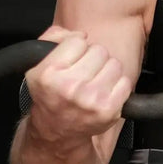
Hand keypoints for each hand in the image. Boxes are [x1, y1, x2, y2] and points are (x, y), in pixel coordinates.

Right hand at [23, 26, 132, 143]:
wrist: (57, 129)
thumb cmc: (50, 94)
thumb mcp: (37, 64)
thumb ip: (54, 38)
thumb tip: (81, 34)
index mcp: (50, 73)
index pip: (78, 41)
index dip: (77, 47)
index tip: (72, 59)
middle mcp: (70, 87)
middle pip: (99, 50)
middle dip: (94, 58)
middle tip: (85, 72)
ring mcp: (92, 99)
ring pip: (114, 64)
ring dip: (107, 70)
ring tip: (95, 81)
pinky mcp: (109, 110)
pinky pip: (125, 82)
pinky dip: (118, 85)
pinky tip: (104, 92)